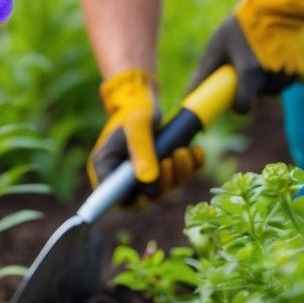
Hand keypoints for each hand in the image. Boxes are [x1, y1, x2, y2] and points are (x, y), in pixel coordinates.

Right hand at [87, 69, 204, 206]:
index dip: (132, 203)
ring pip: (165, 188)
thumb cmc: (134, 110)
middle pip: (145, 197)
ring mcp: (146, 174)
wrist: (144, 99)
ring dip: (179, 174)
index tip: (147, 195)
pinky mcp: (163, 168)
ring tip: (182, 151)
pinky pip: (180, 177)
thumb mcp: (136, 126)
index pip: (116, 199)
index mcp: (108, 167)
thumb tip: (149, 180)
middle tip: (170, 160)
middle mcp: (125, 176)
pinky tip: (195, 151)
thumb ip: (140, 151)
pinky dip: (191, 167)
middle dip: (163, 183)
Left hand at [188, 0, 303, 113]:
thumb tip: (188, 96)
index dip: (237, 105)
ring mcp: (290, 69)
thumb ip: (204, 73)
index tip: (234, 98)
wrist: (276, 2)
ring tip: (258, 55)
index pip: (243, 106)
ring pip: (274, 89)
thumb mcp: (218, 46)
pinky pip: (287, 80)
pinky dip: (279, 73)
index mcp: (250, 69)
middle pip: (259, 95)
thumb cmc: (241, 24)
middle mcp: (272, 73)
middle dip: (251, 85)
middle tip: (245, 61)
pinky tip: (272, 54)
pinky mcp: (302, 64)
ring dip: (266, 80)